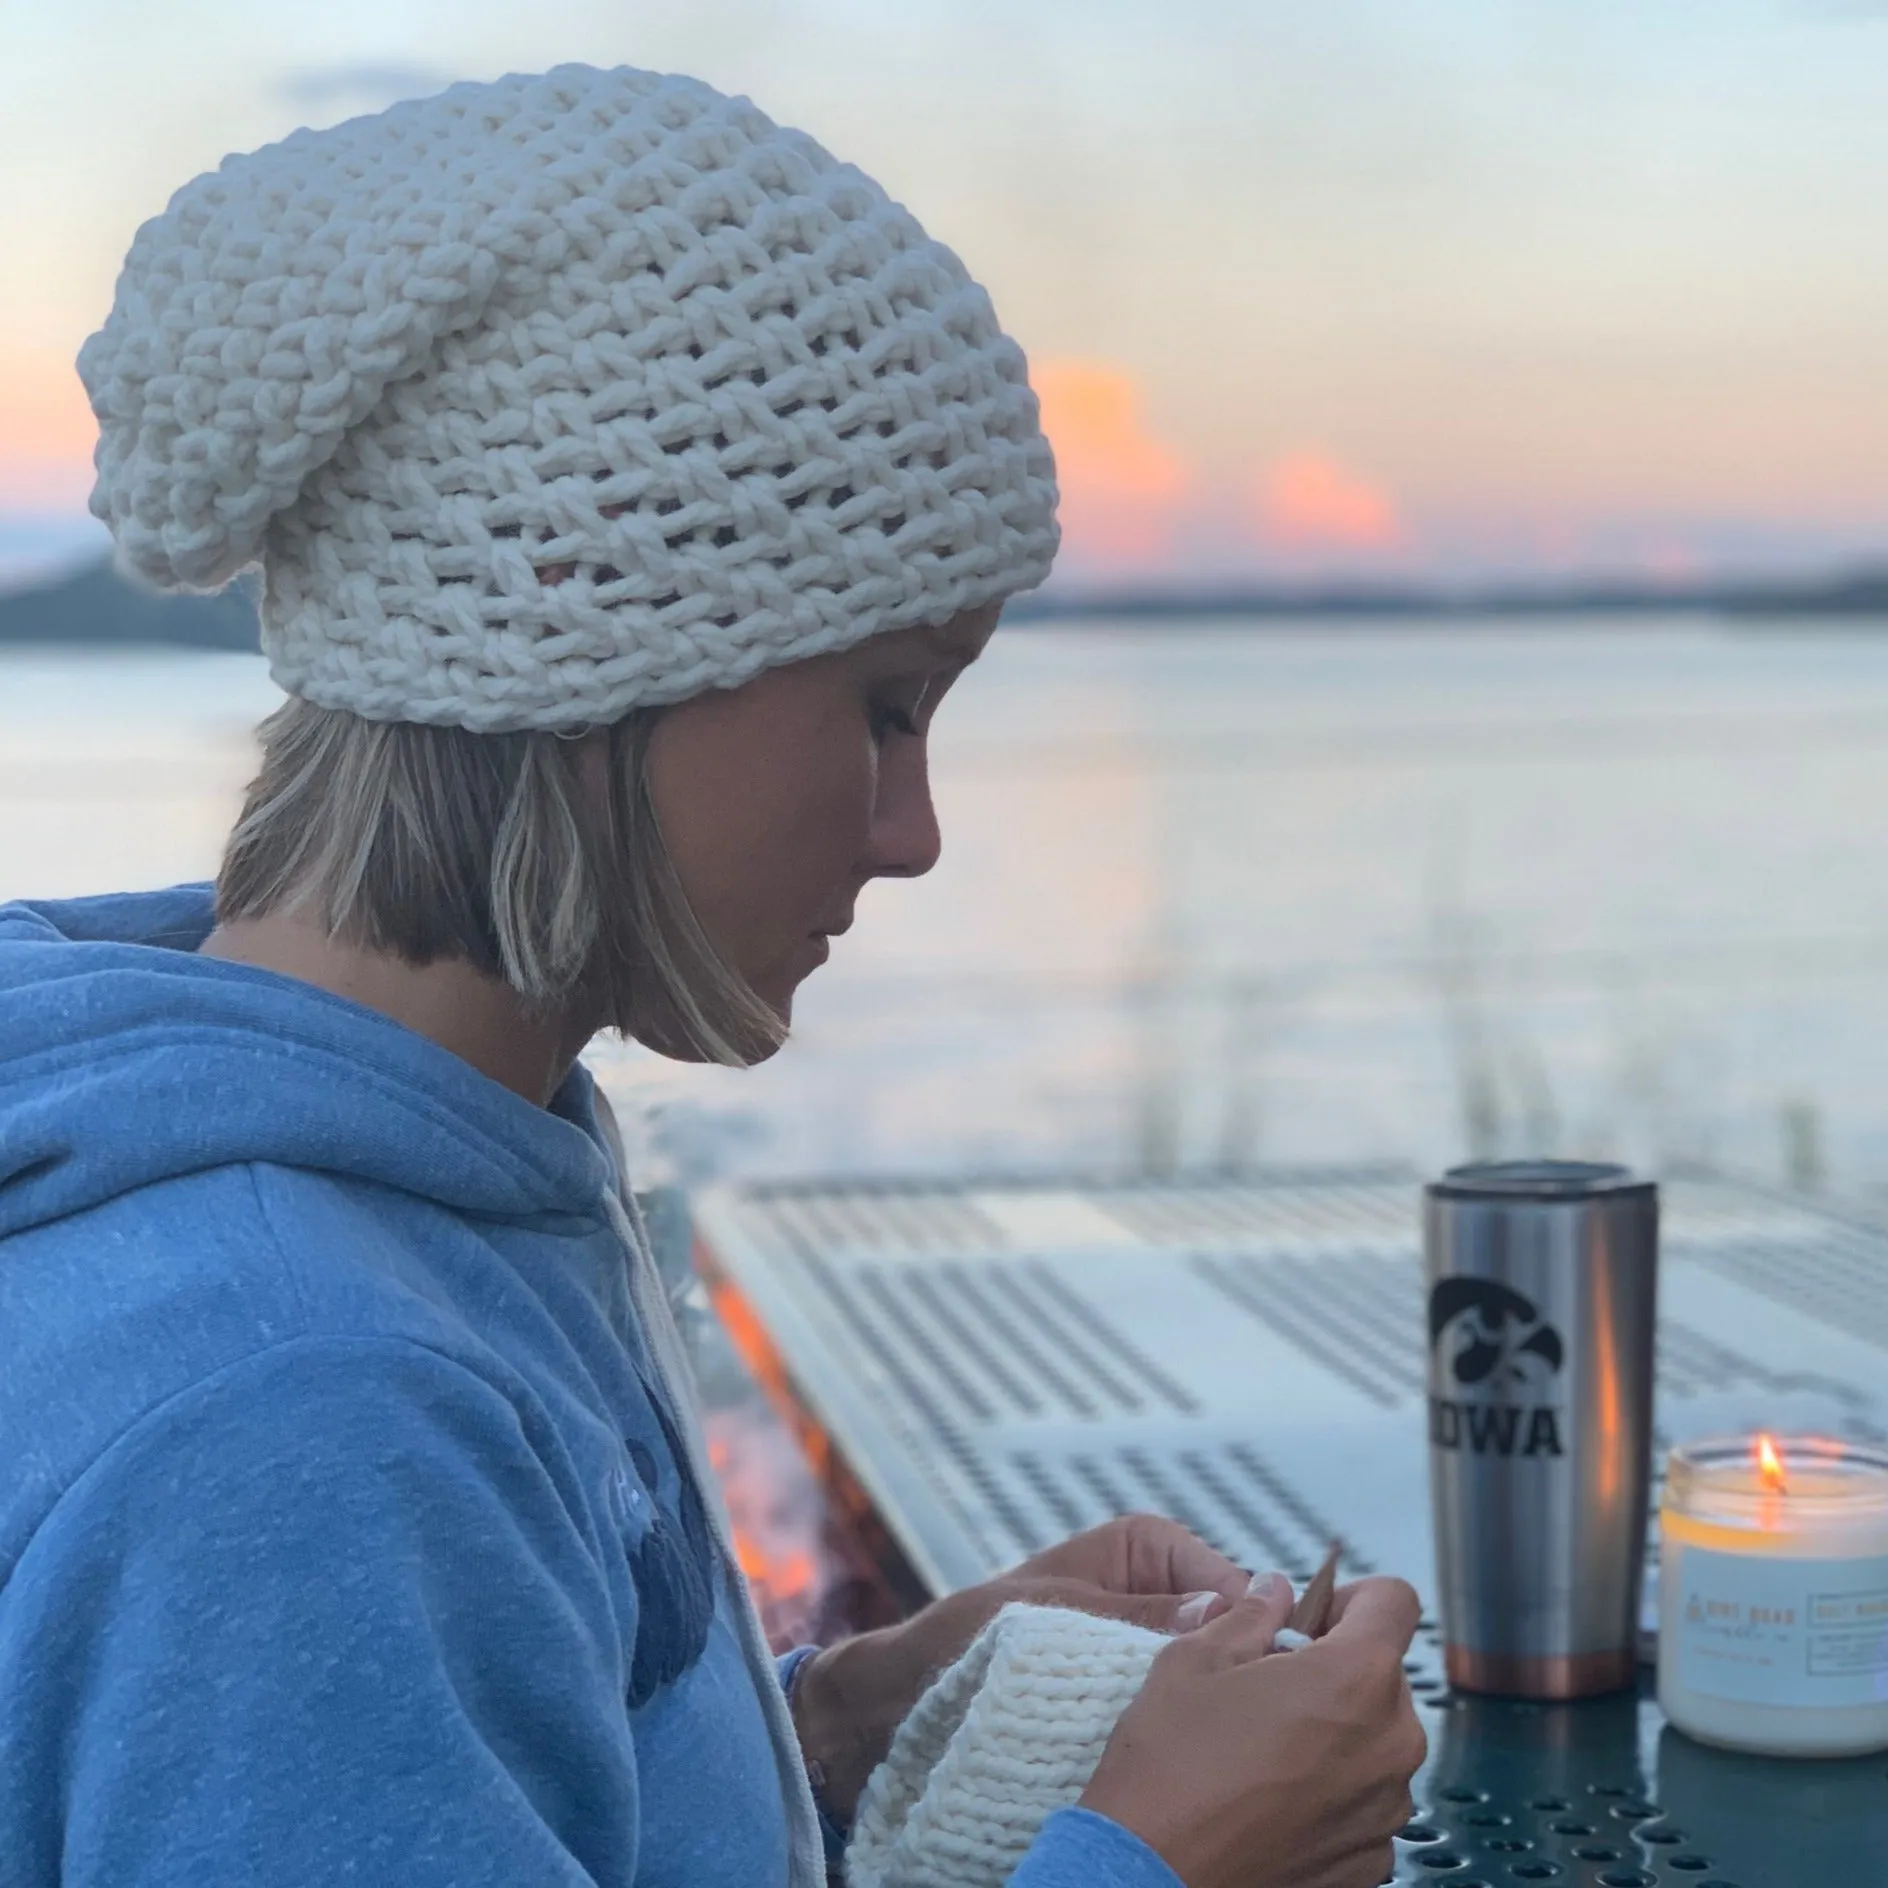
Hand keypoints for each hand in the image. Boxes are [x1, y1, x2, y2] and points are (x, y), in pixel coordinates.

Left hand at [788, 1515, 1248, 1820]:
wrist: (900, 1705)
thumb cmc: (960, 1638)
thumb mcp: (1048, 1614)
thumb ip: (1133, 1612)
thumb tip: (1222, 1605)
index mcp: (1141, 1549)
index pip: (1227, 1577)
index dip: (1249, 1618)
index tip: (1255, 1660)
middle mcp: (1153, 1595)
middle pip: (1227, 1632)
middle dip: (1232, 1668)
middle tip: (1230, 1707)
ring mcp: (1144, 1654)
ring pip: (1205, 1680)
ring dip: (1201, 1707)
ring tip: (1198, 1737)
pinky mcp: (1127, 1707)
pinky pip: (1170, 1717)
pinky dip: (1172, 1737)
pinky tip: (1171, 1758)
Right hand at [1080, 1574, 1426, 1887]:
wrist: (1152, 1875)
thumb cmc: (1171, 1769)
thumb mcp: (1195, 1660)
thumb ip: (1250, 1615)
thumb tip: (1274, 1593)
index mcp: (1356, 1678)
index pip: (1395, 1600)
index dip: (1353, 1597)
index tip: (1314, 1618)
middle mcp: (1391, 1743)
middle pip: (1384, 1675)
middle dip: (1336, 1667)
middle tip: (1270, 1683)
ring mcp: (1386, 1810)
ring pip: (1375, 1739)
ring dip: (1335, 1731)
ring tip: (1265, 1747)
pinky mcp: (1371, 1860)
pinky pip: (1364, 1801)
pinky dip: (1330, 1790)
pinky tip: (1272, 1796)